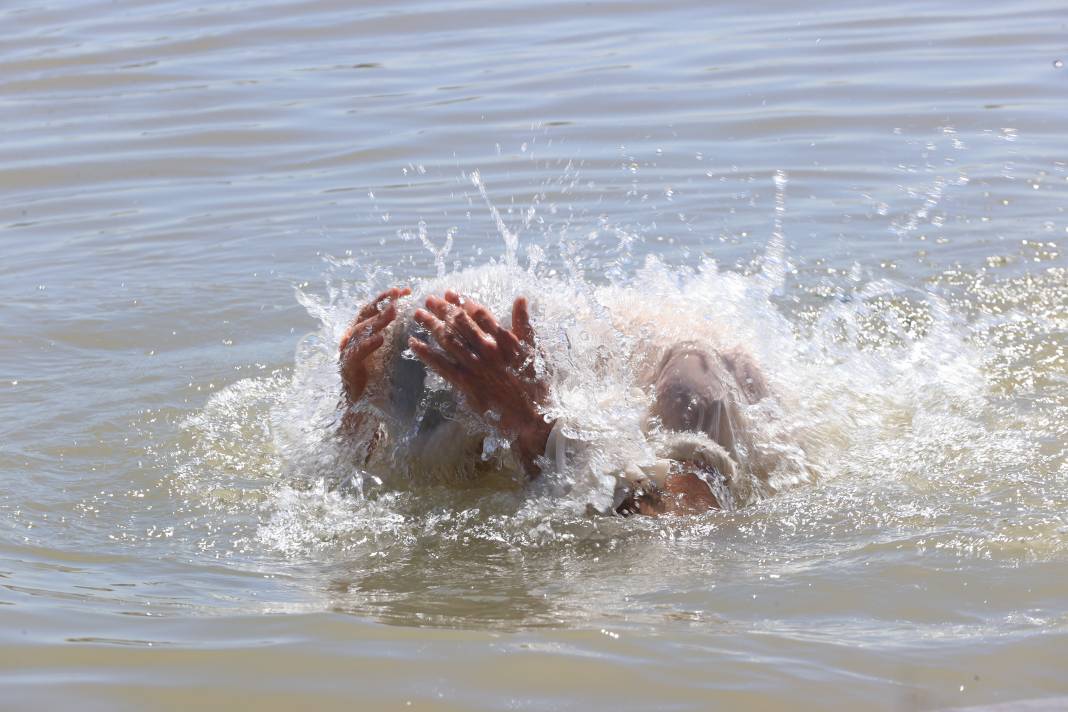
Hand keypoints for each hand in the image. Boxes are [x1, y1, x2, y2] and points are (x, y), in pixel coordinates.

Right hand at [339, 286, 410, 402]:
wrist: (366, 410)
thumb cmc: (383, 383)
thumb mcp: (395, 356)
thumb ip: (402, 340)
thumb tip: (423, 324)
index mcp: (364, 334)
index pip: (375, 310)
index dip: (388, 298)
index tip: (406, 290)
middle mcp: (353, 340)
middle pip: (366, 314)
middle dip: (382, 303)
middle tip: (398, 294)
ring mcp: (348, 352)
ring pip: (361, 330)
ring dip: (378, 320)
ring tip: (393, 311)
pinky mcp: (347, 368)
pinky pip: (356, 353)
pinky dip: (368, 344)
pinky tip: (380, 338)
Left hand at [408, 290, 552, 474]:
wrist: (531, 412)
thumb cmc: (534, 379)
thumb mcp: (533, 347)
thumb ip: (524, 322)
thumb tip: (520, 298)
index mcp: (503, 339)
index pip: (479, 313)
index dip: (463, 302)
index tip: (451, 293)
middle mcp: (487, 350)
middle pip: (459, 324)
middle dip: (442, 309)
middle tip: (429, 300)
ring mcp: (475, 366)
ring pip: (448, 340)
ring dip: (431, 325)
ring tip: (418, 315)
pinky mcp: (465, 383)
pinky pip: (441, 366)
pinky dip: (426, 353)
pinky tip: (414, 343)